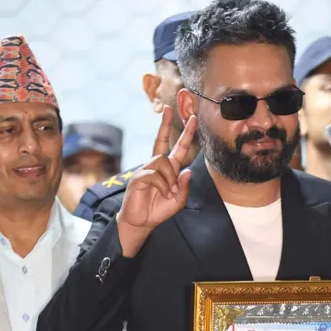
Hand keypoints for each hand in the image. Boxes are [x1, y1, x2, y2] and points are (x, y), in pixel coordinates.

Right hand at [117, 107, 197, 256]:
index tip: (192, 119)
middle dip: (165, 124)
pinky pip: (154, 174)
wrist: (141, 222)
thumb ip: (184, 188)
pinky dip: (162, 185)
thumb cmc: (158, 210)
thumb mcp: (178, 201)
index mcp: (169, 170)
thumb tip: (187, 171)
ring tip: (169, 192)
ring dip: (169, 178)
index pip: (177, 148)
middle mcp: (157, 167)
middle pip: (161, 141)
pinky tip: (162, 193)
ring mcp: (146, 170)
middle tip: (169, 108)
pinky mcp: (138, 177)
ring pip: (162, 161)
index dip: (185, 134)